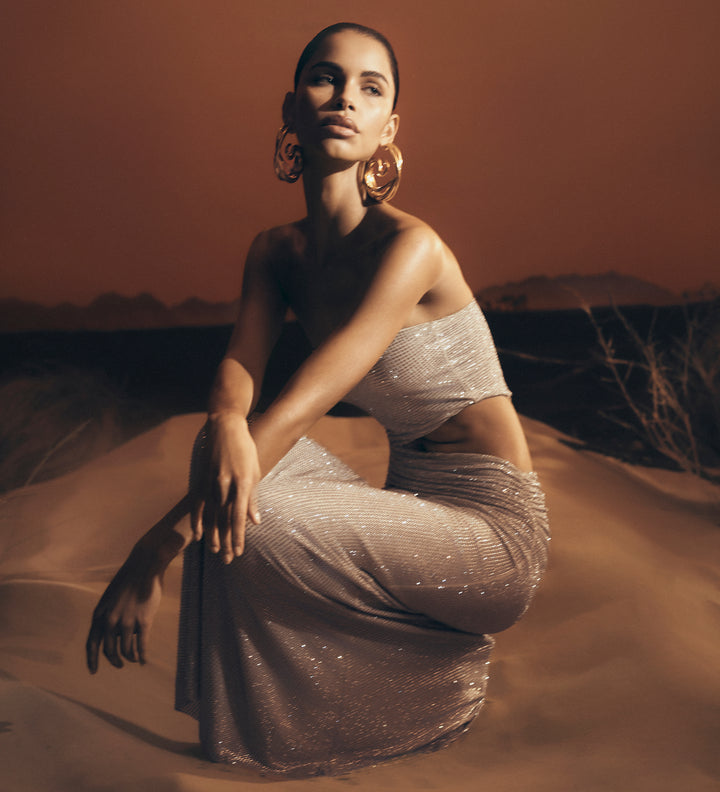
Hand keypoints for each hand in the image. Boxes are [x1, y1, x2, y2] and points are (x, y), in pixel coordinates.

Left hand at [86, 544, 162, 672]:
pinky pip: (141, 645)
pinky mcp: (144, 621)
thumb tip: (113, 634)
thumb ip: (108, 616)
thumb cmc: (128, 580)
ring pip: (126, 651)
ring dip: (129, 658)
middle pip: (109, 651)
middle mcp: (110, 621)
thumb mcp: (110, 598)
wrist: (144, 566)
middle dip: (114, 661)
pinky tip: (143, 661)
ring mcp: (127, 622)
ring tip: (134, 659)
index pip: (91, 644)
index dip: (91, 660)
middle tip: (120, 665)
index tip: (93, 671)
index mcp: (99, 614)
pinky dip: (141, 655)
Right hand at [191, 412, 261, 562]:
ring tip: (217, 552)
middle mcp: (225, 485)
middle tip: (229, 560)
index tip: (239, 551)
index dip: (238, 536)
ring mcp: (211, 482)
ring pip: (211, 515)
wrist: (226, 427)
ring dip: (214, 536)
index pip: (239, 517)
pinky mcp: (201, 479)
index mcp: (243, 483)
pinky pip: (198, 504)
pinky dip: (198, 521)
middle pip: (224, 520)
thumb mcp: (255, 471)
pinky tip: (199, 535)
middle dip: (228, 542)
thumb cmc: (246, 449)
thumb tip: (255, 522)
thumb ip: (253, 498)